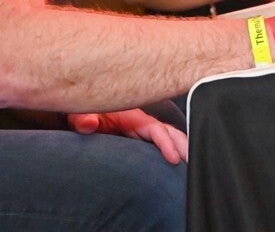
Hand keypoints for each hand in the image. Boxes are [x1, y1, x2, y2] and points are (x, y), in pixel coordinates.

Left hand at [67, 108, 188, 163]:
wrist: (78, 112)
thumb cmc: (81, 112)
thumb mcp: (78, 113)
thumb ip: (81, 118)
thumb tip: (89, 124)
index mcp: (129, 116)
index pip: (154, 128)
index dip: (166, 142)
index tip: (174, 158)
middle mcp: (138, 122)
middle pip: (168, 131)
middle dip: (183, 144)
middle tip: (196, 161)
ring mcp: (140, 130)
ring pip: (167, 136)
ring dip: (181, 146)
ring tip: (193, 162)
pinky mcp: (138, 138)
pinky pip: (159, 142)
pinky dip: (172, 148)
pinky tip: (179, 160)